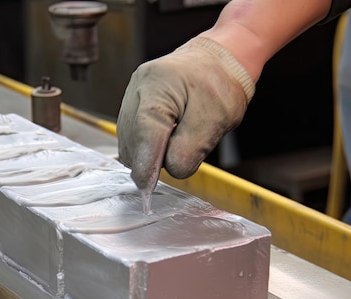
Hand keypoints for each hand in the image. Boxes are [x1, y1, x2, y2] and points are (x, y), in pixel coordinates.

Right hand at [117, 37, 254, 190]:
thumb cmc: (221, 85)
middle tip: (180, 156)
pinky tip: (166, 141)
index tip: (147, 189)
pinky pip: (132, 134)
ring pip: (129, 140)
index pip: (145, 136)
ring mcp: (131, 95)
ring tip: (177, 141)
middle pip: (134, 141)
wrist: (219, 58)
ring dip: (149, 152)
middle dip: (151, 158)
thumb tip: (170, 170)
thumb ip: (191, 149)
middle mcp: (137, 89)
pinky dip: (146, 145)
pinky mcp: (132, 103)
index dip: (147, 166)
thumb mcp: (217, 120)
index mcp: (158, 87)